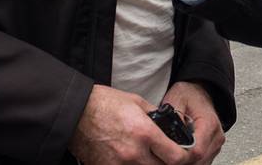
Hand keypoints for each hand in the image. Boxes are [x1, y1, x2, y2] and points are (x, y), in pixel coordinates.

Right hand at [68, 85, 192, 163]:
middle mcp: (134, 153)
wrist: (76, 113)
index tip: (185, 154)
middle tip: (166, 155)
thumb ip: (155, 116)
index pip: (176, 157)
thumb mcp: (137, 102)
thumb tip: (169, 126)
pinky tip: (132, 160)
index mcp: (145, 133)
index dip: (185, 158)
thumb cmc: (104, 104)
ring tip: (149, 156)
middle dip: (168, 163)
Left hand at [162, 82, 224, 163]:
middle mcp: (216, 136)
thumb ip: (171, 116)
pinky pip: (202, 162)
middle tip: (164, 155)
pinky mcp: (213, 149)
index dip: (180, 157)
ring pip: (201, 164)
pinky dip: (190, 161)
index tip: (166, 154)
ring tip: (170, 154)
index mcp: (209, 124)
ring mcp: (216, 144)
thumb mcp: (176, 98)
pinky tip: (179, 155)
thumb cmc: (189, 94)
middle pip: (198, 161)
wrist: (199, 91)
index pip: (197, 152)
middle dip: (180, 161)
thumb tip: (165, 134)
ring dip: (185, 162)